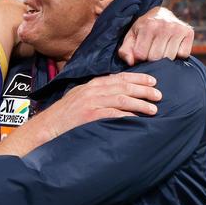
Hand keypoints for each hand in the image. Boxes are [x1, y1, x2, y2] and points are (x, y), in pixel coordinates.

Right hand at [44, 72, 161, 138]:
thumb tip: (116, 96)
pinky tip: (138, 119)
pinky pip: (113, 114)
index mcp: (90, 85)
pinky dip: (127, 115)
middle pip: (123, 86)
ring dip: (140, 103)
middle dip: (143, 89)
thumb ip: (96, 95)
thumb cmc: (64, 117)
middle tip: (159, 95)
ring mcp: (90, 103)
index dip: (137, 78)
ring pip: (121, 98)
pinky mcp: (89, 116)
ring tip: (153, 109)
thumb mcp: (79, 99)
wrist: (46, 127)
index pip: (118, 77)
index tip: (152, 80)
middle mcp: (91, 91)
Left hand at [119, 7, 193, 65]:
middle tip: (151, 50)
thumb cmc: (143, 28)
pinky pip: (183, 54)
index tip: (140, 52)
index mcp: (147, 26)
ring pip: (169, 57)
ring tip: (161, 48)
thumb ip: (125, 50)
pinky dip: (178, 55)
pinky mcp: (188, 32)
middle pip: (155, 57)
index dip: (139, 58)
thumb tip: (131, 62)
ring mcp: (177, 28)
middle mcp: (164, 25)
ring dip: (164, 58)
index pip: (141, 54)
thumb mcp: (131, 36)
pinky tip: (172, 47)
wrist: (159, 13)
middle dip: (151, 58)